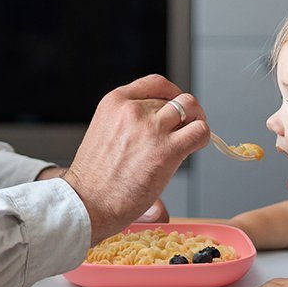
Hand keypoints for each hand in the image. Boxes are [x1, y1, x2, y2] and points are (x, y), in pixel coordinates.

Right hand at [61, 74, 208, 244]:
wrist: (86, 202)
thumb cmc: (94, 177)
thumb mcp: (105, 131)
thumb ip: (129, 121)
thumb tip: (162, 125)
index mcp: (114, 101)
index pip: (156, 83)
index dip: (172, 94)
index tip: (175, 106)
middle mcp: (132, 109)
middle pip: (175, 99)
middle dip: (181, 116)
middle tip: (180, 133)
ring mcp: (150, 128)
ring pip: (191, 109)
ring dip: (194, 123)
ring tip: (188, 140)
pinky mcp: (166, 151)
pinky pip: (199, 132)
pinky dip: (201, 139)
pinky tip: (191, 151)